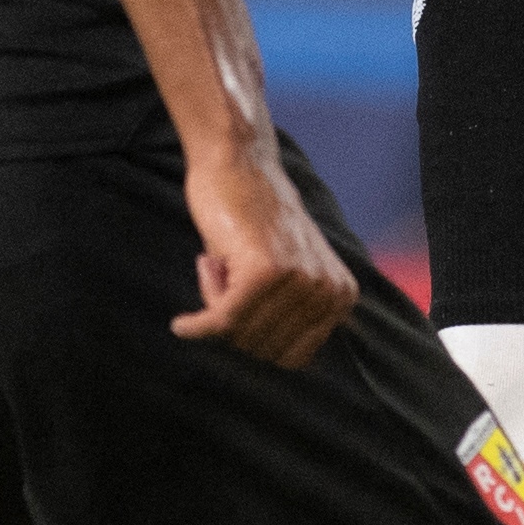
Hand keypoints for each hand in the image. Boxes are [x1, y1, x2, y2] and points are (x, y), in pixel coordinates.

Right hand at [173, 140, 355, 368]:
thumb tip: (272, 362)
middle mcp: (327, 290)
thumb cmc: (254, 219)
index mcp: (340, 296)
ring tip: (216, 266)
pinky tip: (182, 325)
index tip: (241, 304)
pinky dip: (197, 326)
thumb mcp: (289, 270)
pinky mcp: (264, 272)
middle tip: (223, 278)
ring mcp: (298, 280)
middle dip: (235, 321)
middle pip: (265, 348)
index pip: (292, 357)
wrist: (237, 163)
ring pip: (240, 332)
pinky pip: (222, 321)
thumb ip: (293, 314)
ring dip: (215, 308)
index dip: (257, 336)